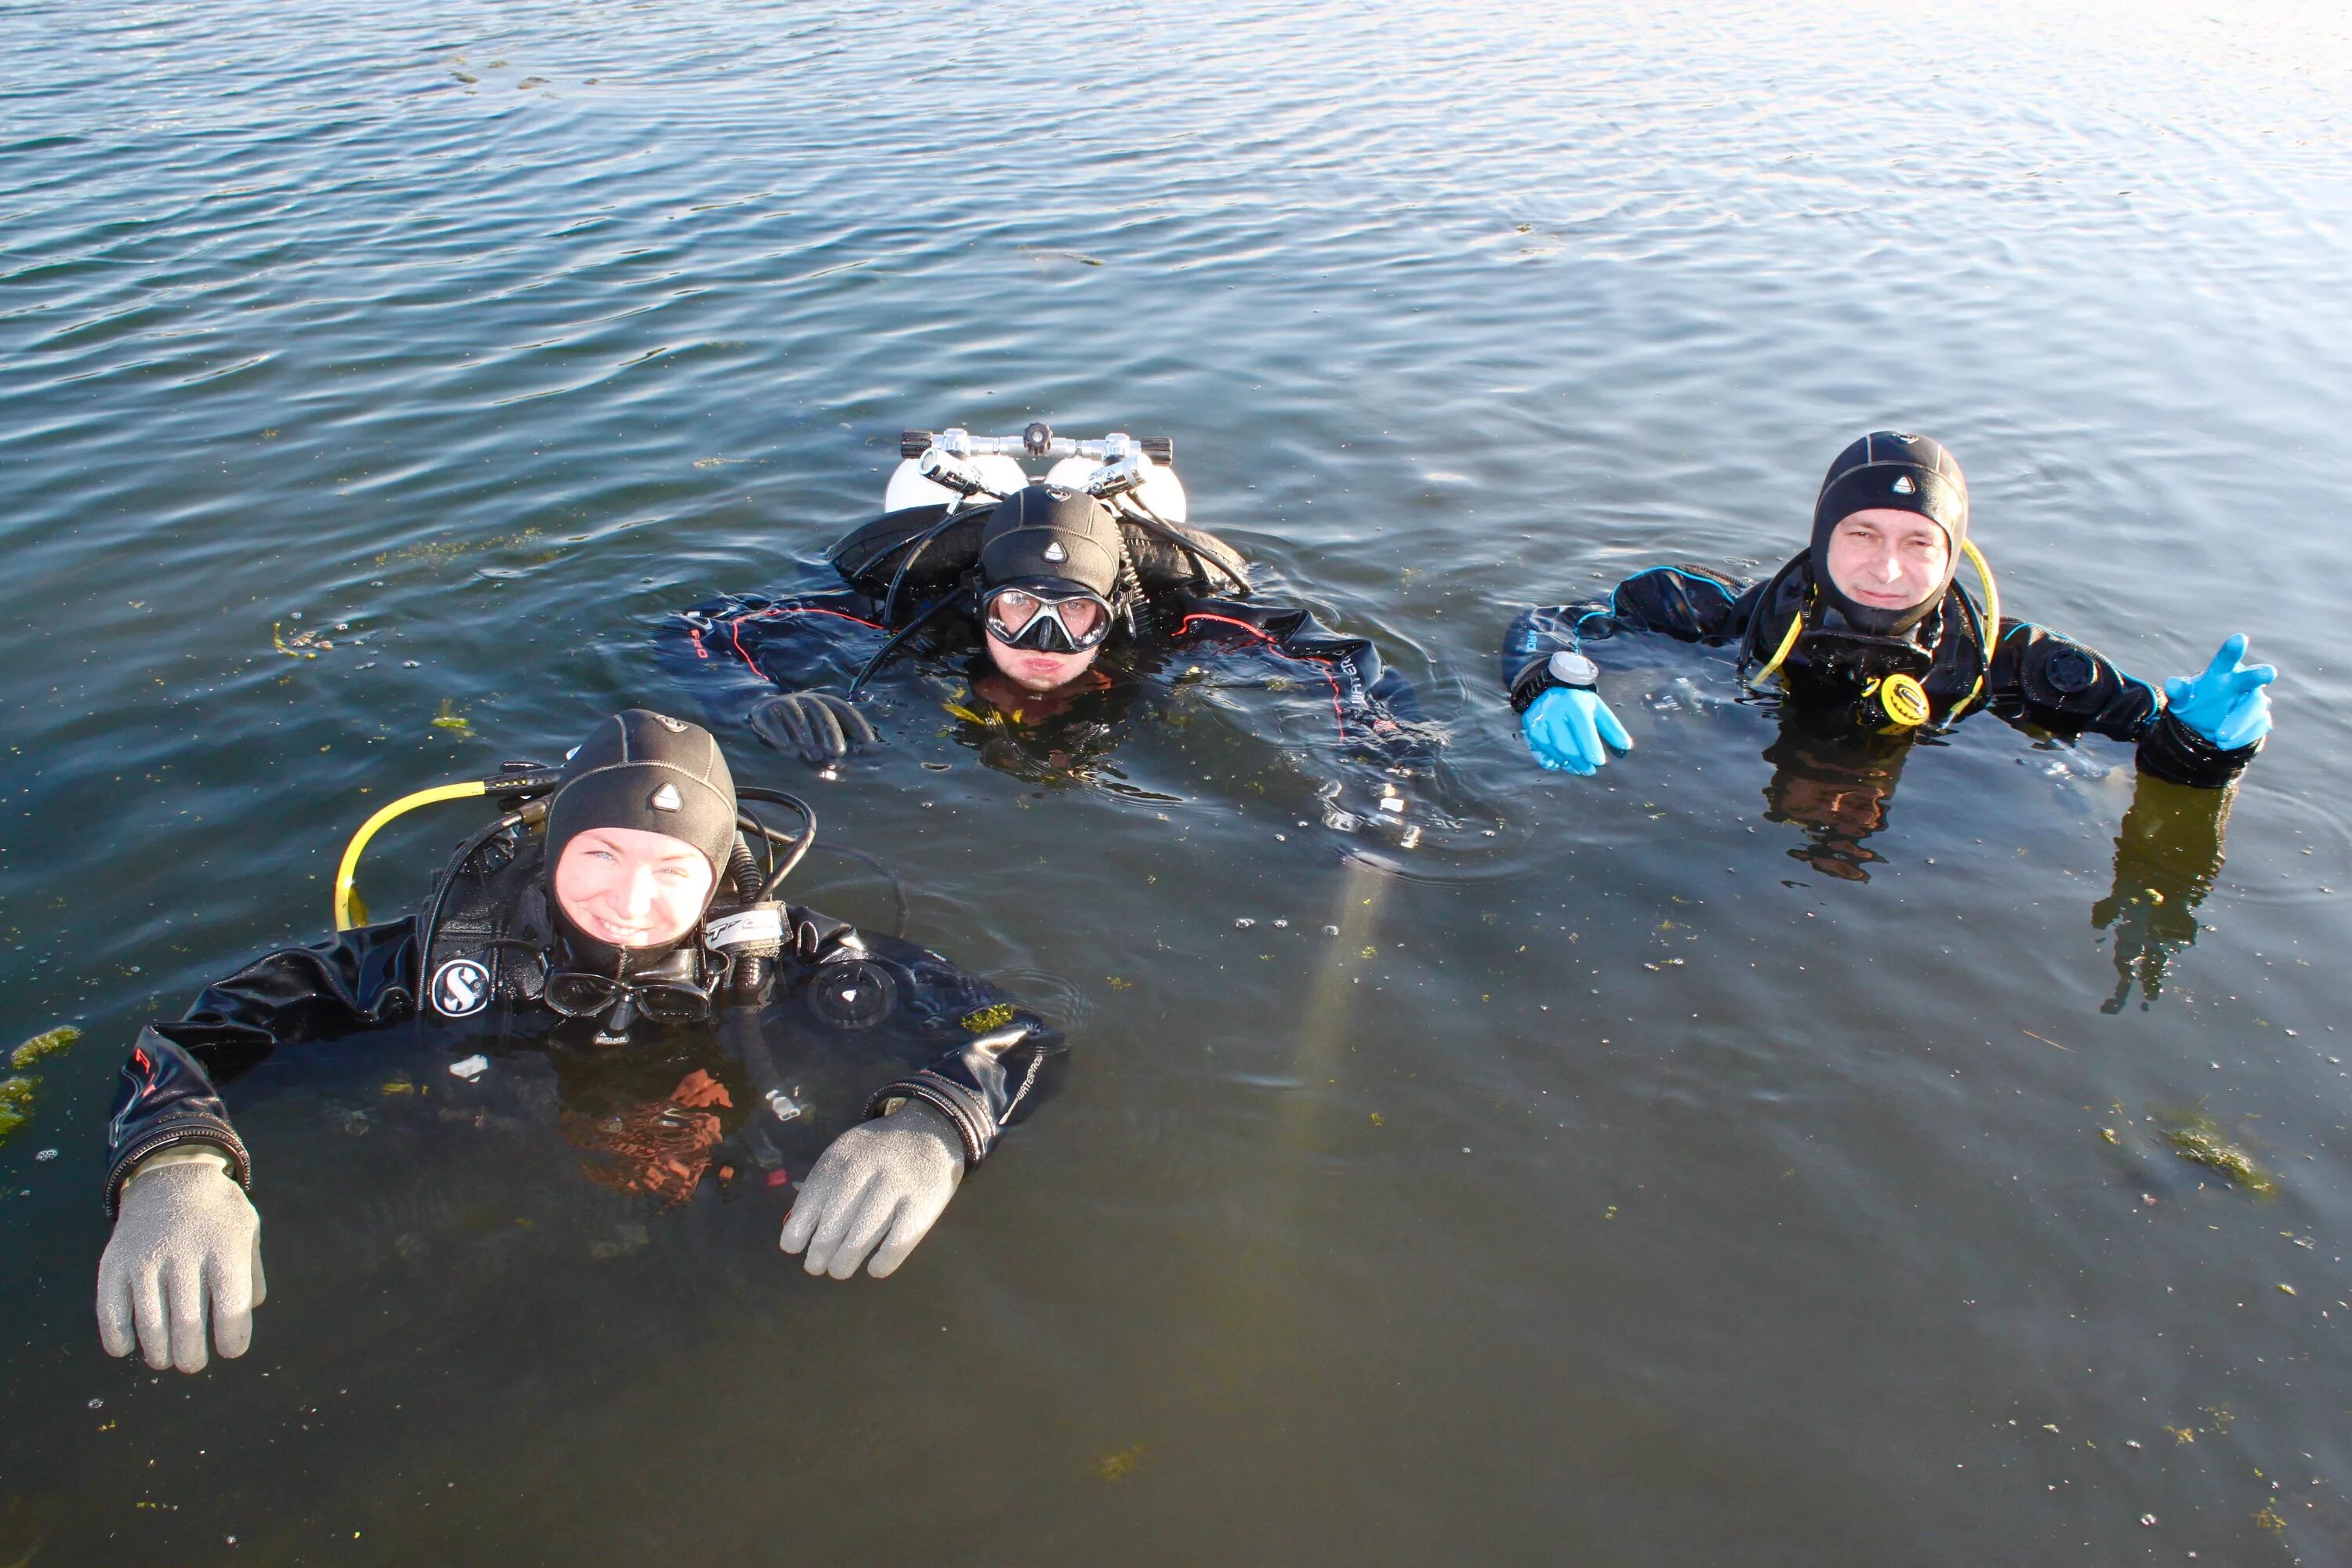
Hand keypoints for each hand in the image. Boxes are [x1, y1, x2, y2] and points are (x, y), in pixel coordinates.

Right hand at [96, 1153, 264, 1372]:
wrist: (170, 1177)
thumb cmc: (216, 1214)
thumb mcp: (246, 1231)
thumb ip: (252, 1272)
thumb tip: (250, 1310)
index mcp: (225, 1248)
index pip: (232, 1307)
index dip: (233, 1339)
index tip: (231, 1351)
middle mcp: (185, 1255)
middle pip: (189, 1323)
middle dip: (192, 1355)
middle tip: (194, 1364)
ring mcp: (146, 1260)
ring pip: (150, 1324)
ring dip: (159, 1353)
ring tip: (166, 1360)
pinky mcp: (114, 1264)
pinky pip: (112, 1312)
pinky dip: (117, 1338)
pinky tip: (127, 1347)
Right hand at [749, 691, 877, 765]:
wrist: (762, 712)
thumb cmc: (798, 729)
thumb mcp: (817, 733)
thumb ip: (832, 743)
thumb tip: (853, 758)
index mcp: (822, 702)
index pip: (842, 709)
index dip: (857, 724)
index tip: (869, 742)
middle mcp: (804, 699)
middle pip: (820, 711)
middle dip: (831, 731)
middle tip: (837, 752)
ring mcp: (784, 704)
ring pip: (797, 717)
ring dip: (806, 736)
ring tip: (812, 755)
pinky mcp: (764, 712)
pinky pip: (773, 722)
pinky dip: (780, 735)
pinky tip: (789, 750)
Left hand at [780, 1103, 963, 1278]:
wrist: (931, 1130)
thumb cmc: (880, 1150)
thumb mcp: (847, 1152)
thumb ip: (826, 1182)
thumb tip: (799, 1227)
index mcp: (842, 1157)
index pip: (811, 1200)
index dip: (798, 1230)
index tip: (792, 1247)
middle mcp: (866, 1170)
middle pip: (835, 1223)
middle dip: (820, 1252)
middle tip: (816, 1267)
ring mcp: (896, 1187)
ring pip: (862, 1237)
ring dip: (844, 1262)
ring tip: (839, 1270)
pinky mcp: (922, 1204)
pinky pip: (898, 1242)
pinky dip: (883, 1262)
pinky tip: (875, 1269)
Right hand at [1522, 686, 1630, 774]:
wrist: (1547, 686)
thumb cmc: (1577, 700)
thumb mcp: (1596, 708)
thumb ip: (1611, 728)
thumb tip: (1625, 746)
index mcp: (1574, 705)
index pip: (1583, 730)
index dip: (1591, 748)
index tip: (1599, 762)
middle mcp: (1554, 711)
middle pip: (1566, 744)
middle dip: (1579, 761)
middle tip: (1589, 771)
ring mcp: (1539, 720)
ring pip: (1552, 749)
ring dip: (1565, 763)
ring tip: (1576, 768)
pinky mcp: (1529, 727)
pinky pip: (1538, 749)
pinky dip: (1548, 760)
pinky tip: (1558, 764)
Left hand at [2163, 634, 2274, 750]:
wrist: (2207, 725)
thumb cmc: (2197, 701)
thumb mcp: (2183, 698)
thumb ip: (2178, 691)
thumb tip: (2171, 684)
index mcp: (2223, 671)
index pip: (2226, 659)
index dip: (2232, 649)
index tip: (2239, 638)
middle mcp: (2243, 682)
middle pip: (2253, 678)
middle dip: (2260, 674)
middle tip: (2268, 674)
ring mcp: (2255, 700)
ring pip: (2255, 707)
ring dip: (2240, 722)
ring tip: (2219, 736)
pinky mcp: (2261, 719)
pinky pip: (2258, 726)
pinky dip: (2243, 736)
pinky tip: (2226, 743)